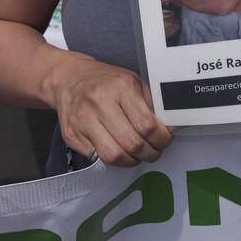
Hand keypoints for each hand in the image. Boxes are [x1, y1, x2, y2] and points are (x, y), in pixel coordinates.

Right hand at [49, 55, 171, 164]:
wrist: (69, 79)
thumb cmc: (107, 81)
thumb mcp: (133, 82)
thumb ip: (151, 103)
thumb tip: (171, 127)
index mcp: (120, 86)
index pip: (147, 124)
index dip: (161, 139)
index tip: (164, 141)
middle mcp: (99, 102)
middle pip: (132, 143)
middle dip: (149, 153)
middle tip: (154, 152)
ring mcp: (82, 120)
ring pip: (114, 156)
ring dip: (131, 161)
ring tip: (138, 155)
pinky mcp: (71, 135)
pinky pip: (97, 158)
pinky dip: (112, 159)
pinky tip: (118, 150)